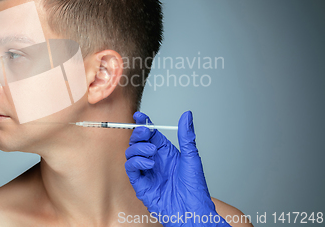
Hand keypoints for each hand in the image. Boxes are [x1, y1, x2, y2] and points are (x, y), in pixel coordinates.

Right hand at [125, 111, 229, 225]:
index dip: (144, 123)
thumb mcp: (191, 157)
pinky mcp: (140, 183)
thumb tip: (187, 116)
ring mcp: (146, 171)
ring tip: (152, 153)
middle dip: (138, 134)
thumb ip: (186, 135)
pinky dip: (137, 162)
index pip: (150, 133)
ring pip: (131, 152)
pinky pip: (131, 168)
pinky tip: (149, 164)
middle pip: (138, 141)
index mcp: (165, 152)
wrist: (191, 211)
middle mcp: (154, 160)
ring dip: (139, 149)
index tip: (140, 115)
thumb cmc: (194, 188)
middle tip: (144, 132)